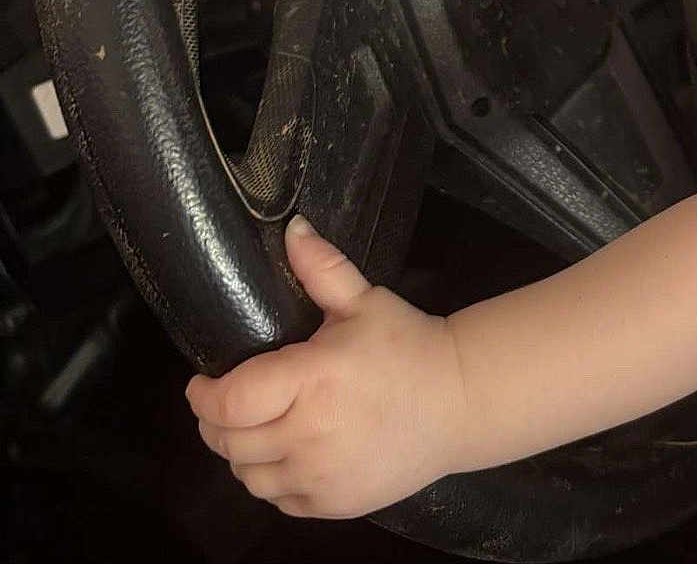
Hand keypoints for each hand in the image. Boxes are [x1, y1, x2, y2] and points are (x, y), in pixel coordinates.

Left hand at [186, 216, 468, 518]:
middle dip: (216, 423)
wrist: (459, 400)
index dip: (204, 396)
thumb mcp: (365, 300)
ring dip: (242, 454)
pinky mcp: (332, 504)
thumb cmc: (408, 345)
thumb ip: (322, 268)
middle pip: (230, 442)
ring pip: (248, 477)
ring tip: (256, 428)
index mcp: (312, 379)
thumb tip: (292, 227)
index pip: (231, 402)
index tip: (201, 383)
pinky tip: (287, 454)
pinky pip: (279, 500)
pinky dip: (272, 479)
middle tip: (227, 403)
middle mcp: (309, 434)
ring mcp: (320, 476)